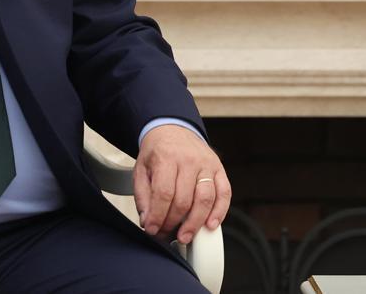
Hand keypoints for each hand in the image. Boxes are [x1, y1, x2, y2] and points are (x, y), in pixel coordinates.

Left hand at [132, 124, 230, 244]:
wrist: (173, 129)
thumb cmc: (158, 152)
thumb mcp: (141, 168)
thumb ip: (143, 195)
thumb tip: (148, 220)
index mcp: (166, 157)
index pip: (164, 193)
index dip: (158, 215)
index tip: (152, 229)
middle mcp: (189, 160)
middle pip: (184, 199)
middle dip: (174, 222)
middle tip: (166, 233)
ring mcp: (207, 164)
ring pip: (205, 199)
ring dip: (195, 223)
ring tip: (185, 236)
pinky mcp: (219, 169)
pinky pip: (224, 193)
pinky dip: (219, 212)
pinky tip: (210, 225)